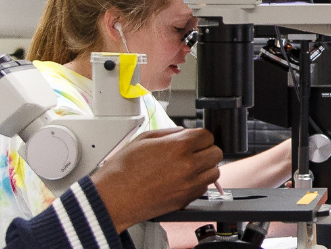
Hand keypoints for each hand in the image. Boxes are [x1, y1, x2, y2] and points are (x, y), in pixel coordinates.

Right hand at [90, 128, 222, 231]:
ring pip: (214, 172)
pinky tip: (182, 179)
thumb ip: (169, 133)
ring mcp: (189, 184)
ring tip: (189, 166)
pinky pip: (204, 187)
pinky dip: (198, 182)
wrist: (114, 198)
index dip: (200, 136)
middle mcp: (188, 165)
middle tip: (193, 152)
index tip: (194, 139)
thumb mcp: (144, 139)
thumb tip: (184, 132)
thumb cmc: (123, 170)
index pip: (207, 136)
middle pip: (216, 153)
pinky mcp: (186, 199)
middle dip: (206, 150)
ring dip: (205, 167)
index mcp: (178, 146)